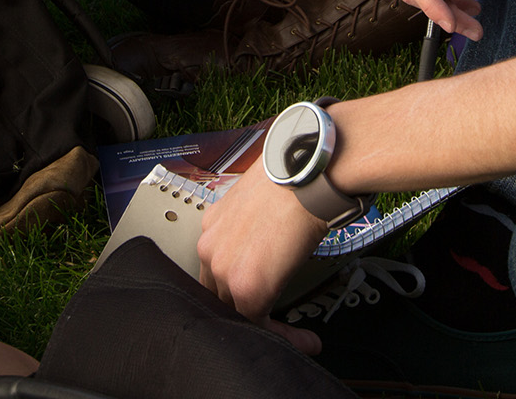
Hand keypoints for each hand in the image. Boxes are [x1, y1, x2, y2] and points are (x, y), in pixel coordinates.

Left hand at [198, 164, 329, 329]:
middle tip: (274, 323)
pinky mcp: (246, 288)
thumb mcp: (262, 202)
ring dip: (266, 327)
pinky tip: (304, 339)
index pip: (217, 270)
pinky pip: (259, 323)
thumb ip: (256, 227)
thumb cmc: (293, 179)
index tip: (258, 295)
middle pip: (221, 295)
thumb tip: (272, 241)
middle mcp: (210, 248)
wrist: (305, 176)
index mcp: (213, 226)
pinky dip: (284, 336)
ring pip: (237, 312)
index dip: (236, 288)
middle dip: (247, 312)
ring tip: (295, 336)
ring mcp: (224, 270)